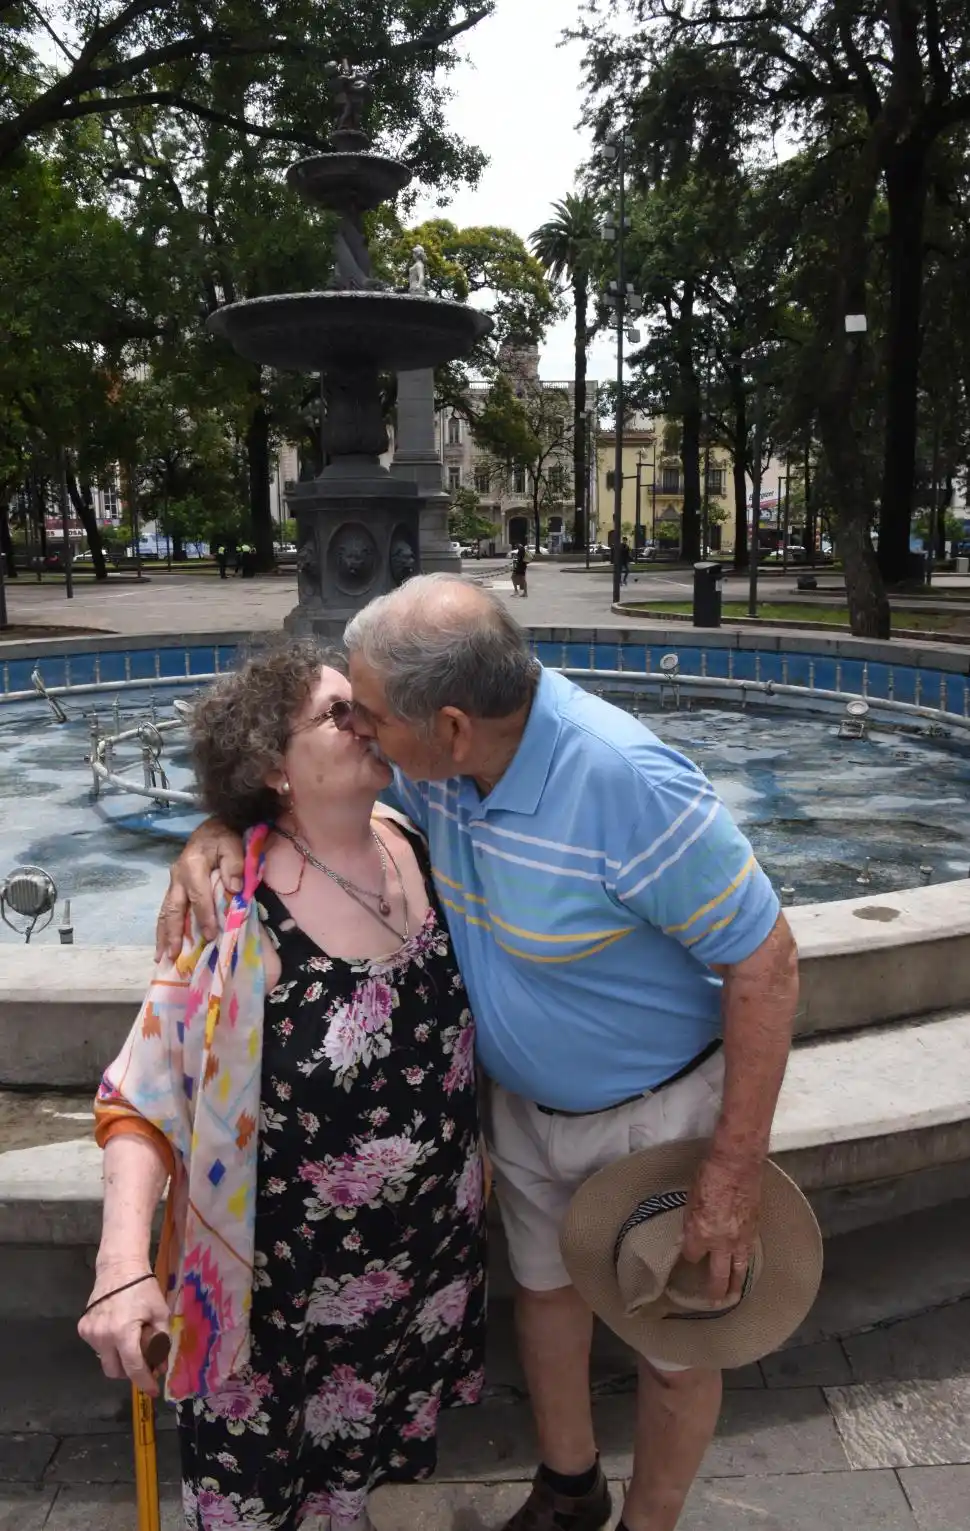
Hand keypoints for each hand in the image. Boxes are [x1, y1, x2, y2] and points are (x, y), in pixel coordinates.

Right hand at [78, 1262, 170, 1398]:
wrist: (119, 1267)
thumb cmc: (143, 1288)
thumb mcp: (160, 1312)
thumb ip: (162, 1340)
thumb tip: (162, 1366)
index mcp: (123, 1333)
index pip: (133, 1368)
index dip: (145, 1382)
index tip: (153, 1391)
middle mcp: (103, 1337)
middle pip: (115, 1371)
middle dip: (129, 1372)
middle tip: (142, 1361)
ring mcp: (90, 1333)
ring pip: (105, 1359)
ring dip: (117, 1357)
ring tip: (128, 1341)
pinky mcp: (83, 1328)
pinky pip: (97, 1347)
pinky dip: (108, 1345)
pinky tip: (116, 1331)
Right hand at [155, 817, 242, 959]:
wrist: (212, 828)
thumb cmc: (224, 838)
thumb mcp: (233, 844)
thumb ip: (234, 864)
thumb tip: (235, 888)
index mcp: (192, 865)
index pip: (198, 895)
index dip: (204, 916)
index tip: (210, 936)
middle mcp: (177, 876)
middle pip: (173, 908)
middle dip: (172, 933)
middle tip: (173, 955)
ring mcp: (173, 883)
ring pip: (165, 912)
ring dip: (163, 935)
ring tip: (162, 957)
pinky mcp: (174, 888)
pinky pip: (166, 911)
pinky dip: (163, 929)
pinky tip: (163, 946)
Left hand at [680, 1151, 763, 1304]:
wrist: (737, 1163)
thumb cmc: (708, 1175)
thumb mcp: (690, 1200)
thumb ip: (692, 1222)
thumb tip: (692, 1235)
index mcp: (699, 1234)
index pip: (691, 1255)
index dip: (688, 1257)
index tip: (687, 1256)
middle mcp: (721, 1243)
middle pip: (717, 1276)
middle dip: (714, 1292)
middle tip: (712, 1304)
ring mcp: (740, 1239)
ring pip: (739, 1271)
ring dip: (735, 1287)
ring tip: (733, 1298)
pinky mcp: (754, 1231)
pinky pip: (749, 1254)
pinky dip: (746, 1264)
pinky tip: (745, 1268)